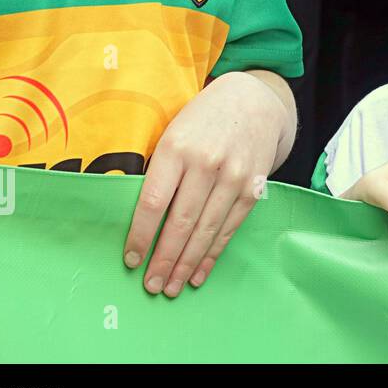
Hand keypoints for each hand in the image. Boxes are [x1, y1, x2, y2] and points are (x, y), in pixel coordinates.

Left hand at [123, 72, 288, 296]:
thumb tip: (138, 218)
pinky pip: (230, 227)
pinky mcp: (253, 187)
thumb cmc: (204, 118)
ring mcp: (234, 176)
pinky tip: (200, 272)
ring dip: (187, 263)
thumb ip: (159, 169)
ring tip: (172, 286)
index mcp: (176, 147)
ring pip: (206, 230)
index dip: (140, 236)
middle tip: (151, 286)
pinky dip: (213, 253)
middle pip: (180, 222)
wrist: (256, 101)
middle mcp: (207, 163)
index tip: (131, 260)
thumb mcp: (173, 131)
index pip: (153, 202)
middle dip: (163, 259)